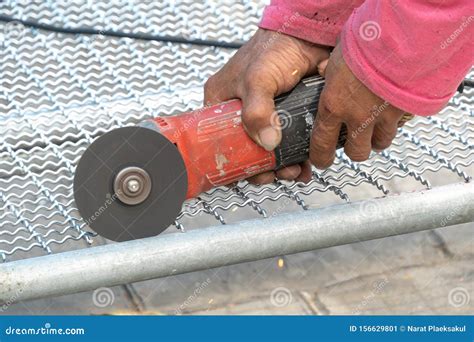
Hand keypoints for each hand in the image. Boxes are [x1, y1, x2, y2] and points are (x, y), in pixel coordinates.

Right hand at [204, 28, 329, 183]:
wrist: (308, 36)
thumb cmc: (274, 48)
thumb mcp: (257, 80)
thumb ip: (258, 112)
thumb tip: (268, 142)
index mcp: (222, 104)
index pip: (219, 142)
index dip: (230, 162)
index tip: (245, 175)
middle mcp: (241, 113)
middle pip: (246, 151)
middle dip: (262, 168)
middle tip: (274, 174)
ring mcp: (266, 117)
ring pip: (269, 152)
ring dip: (282, 166)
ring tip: (294, 171)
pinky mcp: (287, 118)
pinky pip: (289, 145)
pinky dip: (296, 157)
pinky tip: (304, 164)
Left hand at [310, 44, 405, 168]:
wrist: (399, 37)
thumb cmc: (365, 43)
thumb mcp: (335, 58)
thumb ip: (329, 72)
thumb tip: (324, 72)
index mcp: (333, 105)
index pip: (322, 144)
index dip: (321, 158)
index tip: (322, 160)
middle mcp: (357, 117)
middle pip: (356, 153)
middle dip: (355, 150)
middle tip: (353, 142)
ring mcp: (382, 116)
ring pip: (380, 144)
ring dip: (376, 139)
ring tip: (375, 128)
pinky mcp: (404, 111)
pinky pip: (399, 126)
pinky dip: (395, 123)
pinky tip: (392, 111)